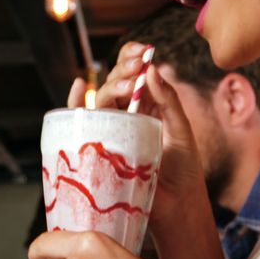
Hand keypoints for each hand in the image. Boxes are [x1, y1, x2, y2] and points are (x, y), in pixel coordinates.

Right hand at [66, 42, 206, 233]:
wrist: (177, 207)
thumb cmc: (184, 171)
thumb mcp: (182, 131)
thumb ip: (169, 101)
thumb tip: (152, 70)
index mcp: (148, 105)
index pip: (134, 74)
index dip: (133, 58)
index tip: (143, 51)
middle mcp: (127, 115)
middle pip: (115, 83)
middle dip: (123, 70)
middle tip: (137, 68)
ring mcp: (112, 131)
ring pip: (101, 99)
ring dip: (110, 86)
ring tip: (128, 85)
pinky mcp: (100, 147)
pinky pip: (82, 122)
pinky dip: (75, 102)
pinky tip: (80, 87)